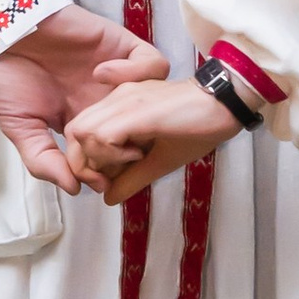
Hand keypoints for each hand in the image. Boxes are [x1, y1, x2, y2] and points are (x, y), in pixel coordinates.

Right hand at [0, 2, 166, 194]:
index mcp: (84, 120)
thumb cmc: (4, 77)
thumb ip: (43, 159)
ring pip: (154, 97)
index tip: (99, 180)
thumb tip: (74, 189)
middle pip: (142, 129)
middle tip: (114, 153)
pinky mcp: (121, 46)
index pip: (116, 151)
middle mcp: (104, 99)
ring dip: (139, 109)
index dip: (113, 169)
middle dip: (133, 146)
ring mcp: (117, 73)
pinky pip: (154, 63)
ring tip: (107, 112)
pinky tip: (101, 75)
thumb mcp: (20, 127)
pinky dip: (137, 72)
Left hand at [65, 73, 241, 206]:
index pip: (79, 133)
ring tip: (130, 162)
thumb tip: (108, 199)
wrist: (225, 104)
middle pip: (73, 133)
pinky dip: (112, 153)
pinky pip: (102, 135)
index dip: (87, 161)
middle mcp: (115, 100)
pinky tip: (138, 155)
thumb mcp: (159, 160)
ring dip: (99, 157)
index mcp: (118, 107)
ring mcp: (124, 101)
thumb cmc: (197, 127)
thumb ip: (132, 177)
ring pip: (82, 133)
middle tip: (114, 176)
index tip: (112, 178)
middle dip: (86, 163)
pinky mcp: (136, 110)